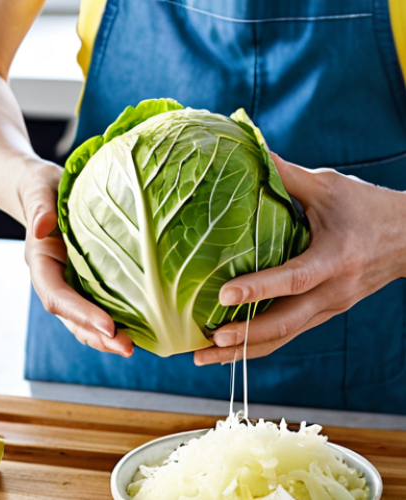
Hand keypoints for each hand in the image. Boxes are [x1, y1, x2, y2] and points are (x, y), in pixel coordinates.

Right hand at [20, 161, 132, 356]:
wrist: (46, 192)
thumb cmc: (43, 189)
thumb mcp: (39, 190)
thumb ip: (39, 207)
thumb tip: (41, 227)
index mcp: (42, 264)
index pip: (58, 297)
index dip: (81, 314)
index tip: (108, 326)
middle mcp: (56, 281)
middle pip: (73, 319)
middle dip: (98, 337)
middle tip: (127, 348)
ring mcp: (72, 284)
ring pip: (86, 320)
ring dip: (107, 337)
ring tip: (133, 347)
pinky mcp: (89, 281)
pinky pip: (101, 305)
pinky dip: (117, 319)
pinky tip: (142, 326)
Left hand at [194, 153, 405, 365]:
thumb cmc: (368, 208)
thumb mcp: (329, 186)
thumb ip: (287, 175)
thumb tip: (250, 151)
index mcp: (335, 259)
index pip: (293, 279)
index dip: (259, 288)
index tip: (224, 295)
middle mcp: (332, 291)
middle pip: (285, 325)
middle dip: (243, 338)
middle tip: (204, 344)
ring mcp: (330, 308)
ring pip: (285, 337)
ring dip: (245, 351)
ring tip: (206, 356)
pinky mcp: (325, 313)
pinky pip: (290, 334)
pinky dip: (259, 343)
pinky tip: (232, 347)